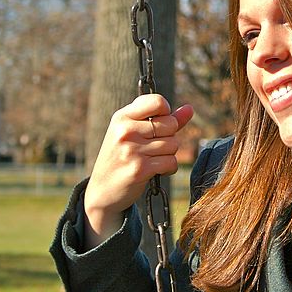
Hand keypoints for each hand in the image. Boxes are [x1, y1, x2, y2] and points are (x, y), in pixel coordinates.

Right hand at [84, 94, 193, 247]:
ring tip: (152, 159)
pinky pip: (171, 162)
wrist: (102, 190)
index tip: (160, 122)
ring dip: (168, 154)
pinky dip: (168, 168)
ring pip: (173, 144)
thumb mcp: (134, 132)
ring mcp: (133, 150)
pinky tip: (156, 171)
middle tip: (154, 146)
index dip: (166, 112)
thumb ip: (163, 120)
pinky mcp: (141, 169)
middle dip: (169, 136)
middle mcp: (126, 131)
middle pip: (171, 124)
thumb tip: (189, 109)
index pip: (157, 102)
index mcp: (122, 117)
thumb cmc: (121, 157)